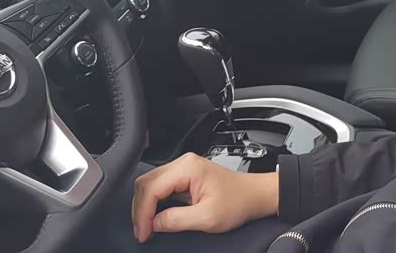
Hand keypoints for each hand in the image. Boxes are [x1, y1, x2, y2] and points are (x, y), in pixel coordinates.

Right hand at [131, 153, 278, 242]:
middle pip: (146, 184)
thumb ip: (176, 220)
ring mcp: (183, 169)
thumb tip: (153, 223)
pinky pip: (160, 188)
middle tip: (142, 232)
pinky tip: (155, 217)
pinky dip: (153, 203)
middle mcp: (183, 164)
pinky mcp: (184, 177)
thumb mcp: (208, 217)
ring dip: (145, 206)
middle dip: (140, 210)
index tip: (143, 232)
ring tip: (147, 227)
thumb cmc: (239, 201)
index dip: (143, 213)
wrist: (256, 196)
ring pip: (150, 185)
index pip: (151, 189)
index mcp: (188, 168)